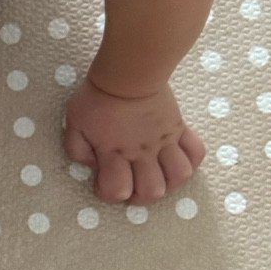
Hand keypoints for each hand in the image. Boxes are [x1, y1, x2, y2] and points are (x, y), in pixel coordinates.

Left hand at [63, 76, 204, 204]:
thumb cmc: (98, 97)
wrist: (129, 72)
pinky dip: (191, 161)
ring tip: (157, 175)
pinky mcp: (179, 128)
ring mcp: (165, 141)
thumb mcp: (74, 124)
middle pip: (153, 190)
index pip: (117, 190)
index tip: (104, 181)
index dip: (109, 194)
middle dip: (141, 196)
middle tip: (133, 185)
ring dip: (169, 182)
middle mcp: (142, 152)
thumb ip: (77, 150)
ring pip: (180, 176)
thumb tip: (94, 166)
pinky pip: (196, 152)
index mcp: (114, 153)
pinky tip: (176, 159)